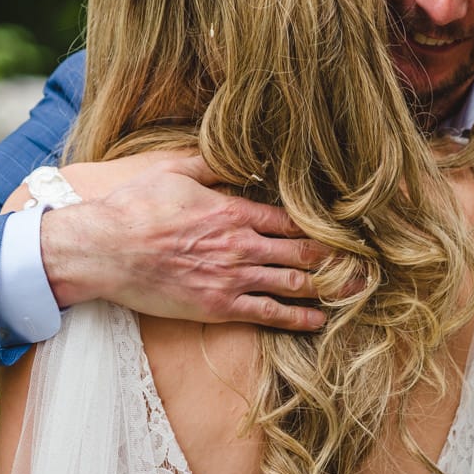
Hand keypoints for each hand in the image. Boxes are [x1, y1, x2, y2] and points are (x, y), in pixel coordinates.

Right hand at [39, 152, 329, 331]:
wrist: (105, 250)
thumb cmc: (135, 208)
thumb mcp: (174, 171)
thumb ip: (210, 163)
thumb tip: (235, 154)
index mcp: (233, 211)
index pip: (291, 219)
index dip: (322, 225)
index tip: (346, 228)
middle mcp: (241, 245)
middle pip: (302, 251)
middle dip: (338, 257)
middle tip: (368, 263)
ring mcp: (232, 278)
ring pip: (292, 282)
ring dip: (327, 287)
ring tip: (356, 291)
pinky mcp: (218, 306)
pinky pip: (267, 314)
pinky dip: (296, 317)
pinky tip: (319, 319)